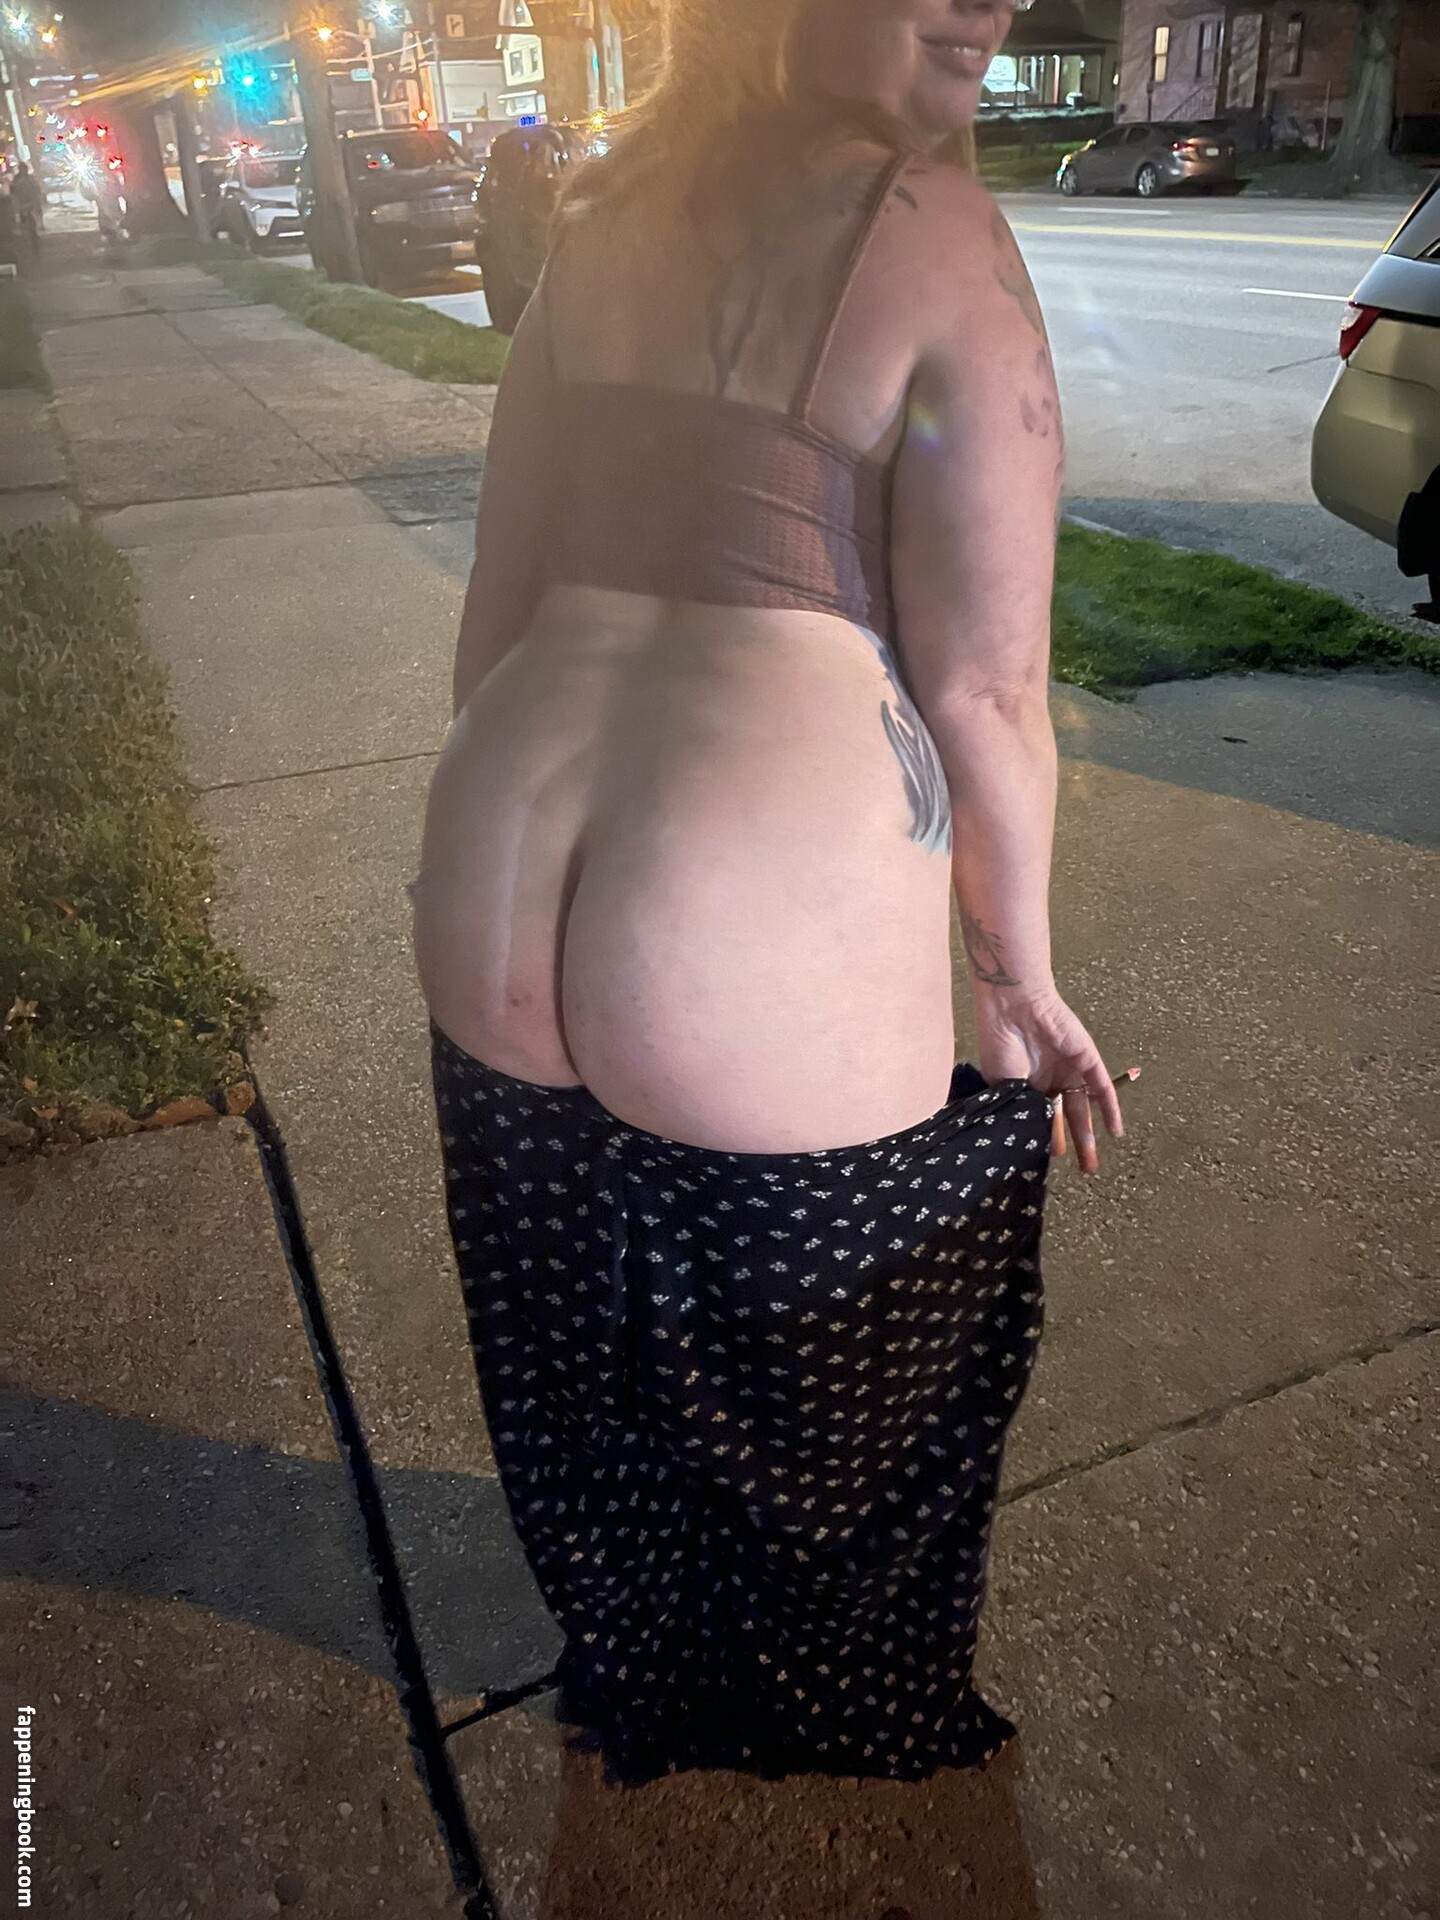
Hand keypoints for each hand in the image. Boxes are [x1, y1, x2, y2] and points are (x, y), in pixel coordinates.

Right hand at [972, 986, 1132, 1174]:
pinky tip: (1115, 1132)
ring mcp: (1069, 1071)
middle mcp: (1050, 1080)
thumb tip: (1024, 1139)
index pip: (1040, 1119)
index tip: (1043, 1162)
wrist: (1012, 1007)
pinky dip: (1110, 1110)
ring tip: (1092, 1164)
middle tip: (1079, 1171)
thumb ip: (1017, 1110)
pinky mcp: (1087, 1060)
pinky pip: (1102, 1089)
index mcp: (1026, 1084)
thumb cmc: (999, 1042)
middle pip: (1064, 1119)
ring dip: (1089, 1137)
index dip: (1043, 1140)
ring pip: (1083, 1110)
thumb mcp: (1001, 1085)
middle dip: (1071, 1145)